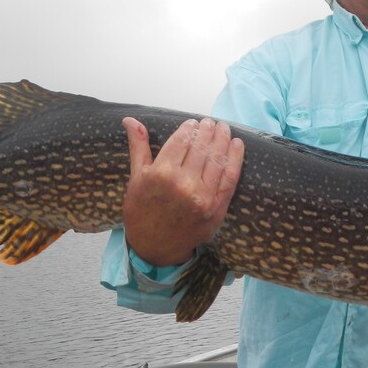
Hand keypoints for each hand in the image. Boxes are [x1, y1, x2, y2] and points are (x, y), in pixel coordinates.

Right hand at [121, 116, 244, 266]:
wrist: (154, 247)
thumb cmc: (142, 210)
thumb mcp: (136, 178)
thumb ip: (138, 146)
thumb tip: (131, 120)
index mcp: (160, 174)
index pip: (181, 141)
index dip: (189, 128)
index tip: (193, 122)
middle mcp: (182, 184)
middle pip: (201, 147)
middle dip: (207, 131)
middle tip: (211, 122)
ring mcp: (202, 196)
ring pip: (217, 159)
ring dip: (222, 140)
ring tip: (224, 128)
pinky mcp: (216, 207)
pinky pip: (230, 177)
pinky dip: (235, 159)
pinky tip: (237, 145)